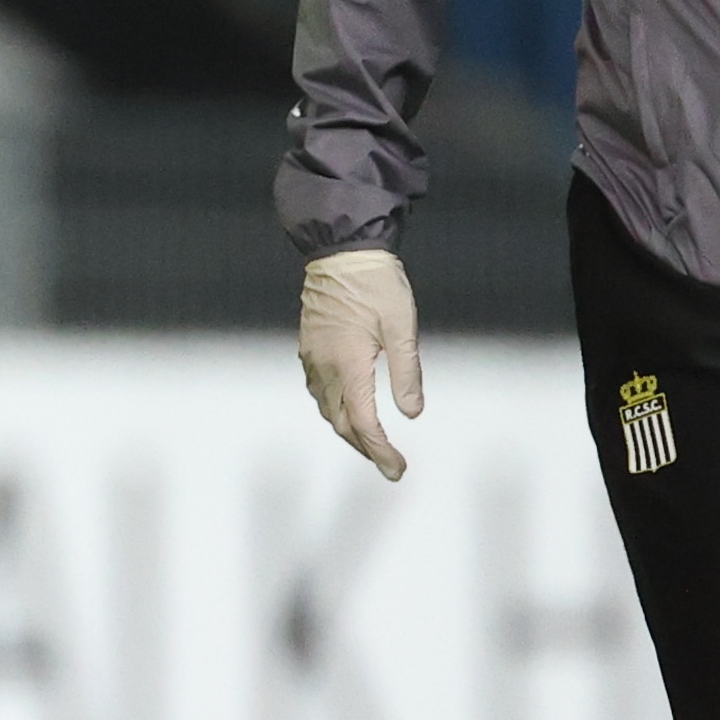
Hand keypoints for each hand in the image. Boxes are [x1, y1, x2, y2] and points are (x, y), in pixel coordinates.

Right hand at [297, 248, 423, 479]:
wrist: (342, 251)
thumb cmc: (376, 284)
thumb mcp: (402, 328)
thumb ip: (406, 373)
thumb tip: (410, 412)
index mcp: (348, 364)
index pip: (362, 422)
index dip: (380, 450)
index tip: (397, 468)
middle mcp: (325, 365)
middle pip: (340, 422)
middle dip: (364, 447)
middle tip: (388, 463)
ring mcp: (313, 355)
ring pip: (325, 408)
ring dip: (347, 430)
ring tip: (370, 442)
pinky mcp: (309, 345)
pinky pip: (317, 389)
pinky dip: (333, 408)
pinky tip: (345, 406)